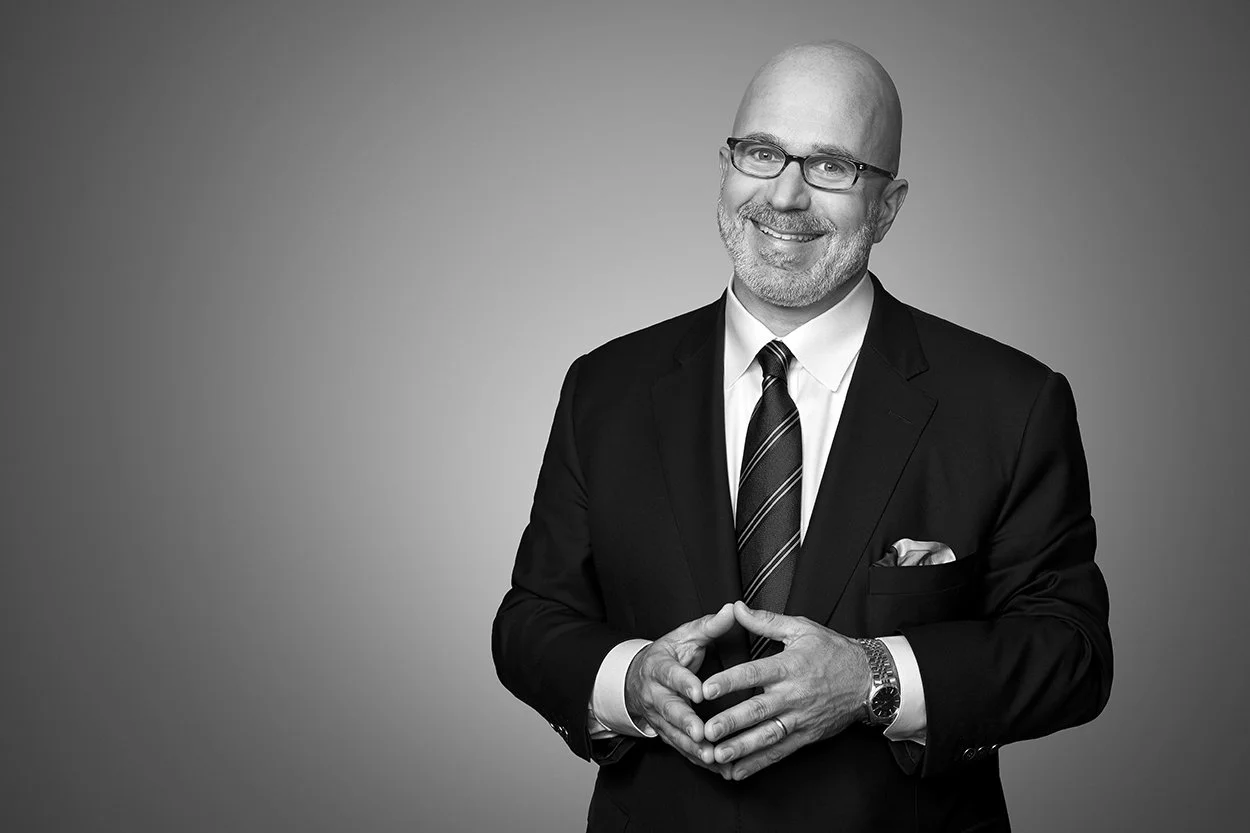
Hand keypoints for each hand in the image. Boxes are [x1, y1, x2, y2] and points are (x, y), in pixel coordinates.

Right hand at [625, 603, 735, 772]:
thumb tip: (733, 609)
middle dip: (685, 723)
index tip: (698, 692)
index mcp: (660, 667)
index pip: (671, 675)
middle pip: (669, 710)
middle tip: (703, 734)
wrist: (638, 677)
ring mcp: (659, 717)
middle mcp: (655, 694)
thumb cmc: (670, 654)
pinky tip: (718, 768)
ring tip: (712, 757)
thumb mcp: (685, 635)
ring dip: (693, 748)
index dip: (684, 684)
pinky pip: (681, 749)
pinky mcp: (666, 733)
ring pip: (674, 734)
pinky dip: (698, 760)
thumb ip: (709, 625)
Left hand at [701, 601, 869, 780]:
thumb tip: (736, 608)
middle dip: (731, 722)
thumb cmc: (834, 652)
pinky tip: (737, 771)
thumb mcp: (802, 628)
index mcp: (789, 666)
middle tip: (706, 730)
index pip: (754, 673)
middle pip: (758, 709)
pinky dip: (758, 763)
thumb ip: (765, 621)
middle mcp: (793, 695)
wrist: (869, 680)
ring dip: (741, 747)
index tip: (707, 688)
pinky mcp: (806, 736)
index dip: (730, 681)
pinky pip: (779, 752)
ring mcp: (800, 718)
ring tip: (717, 754)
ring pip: (767, 735)